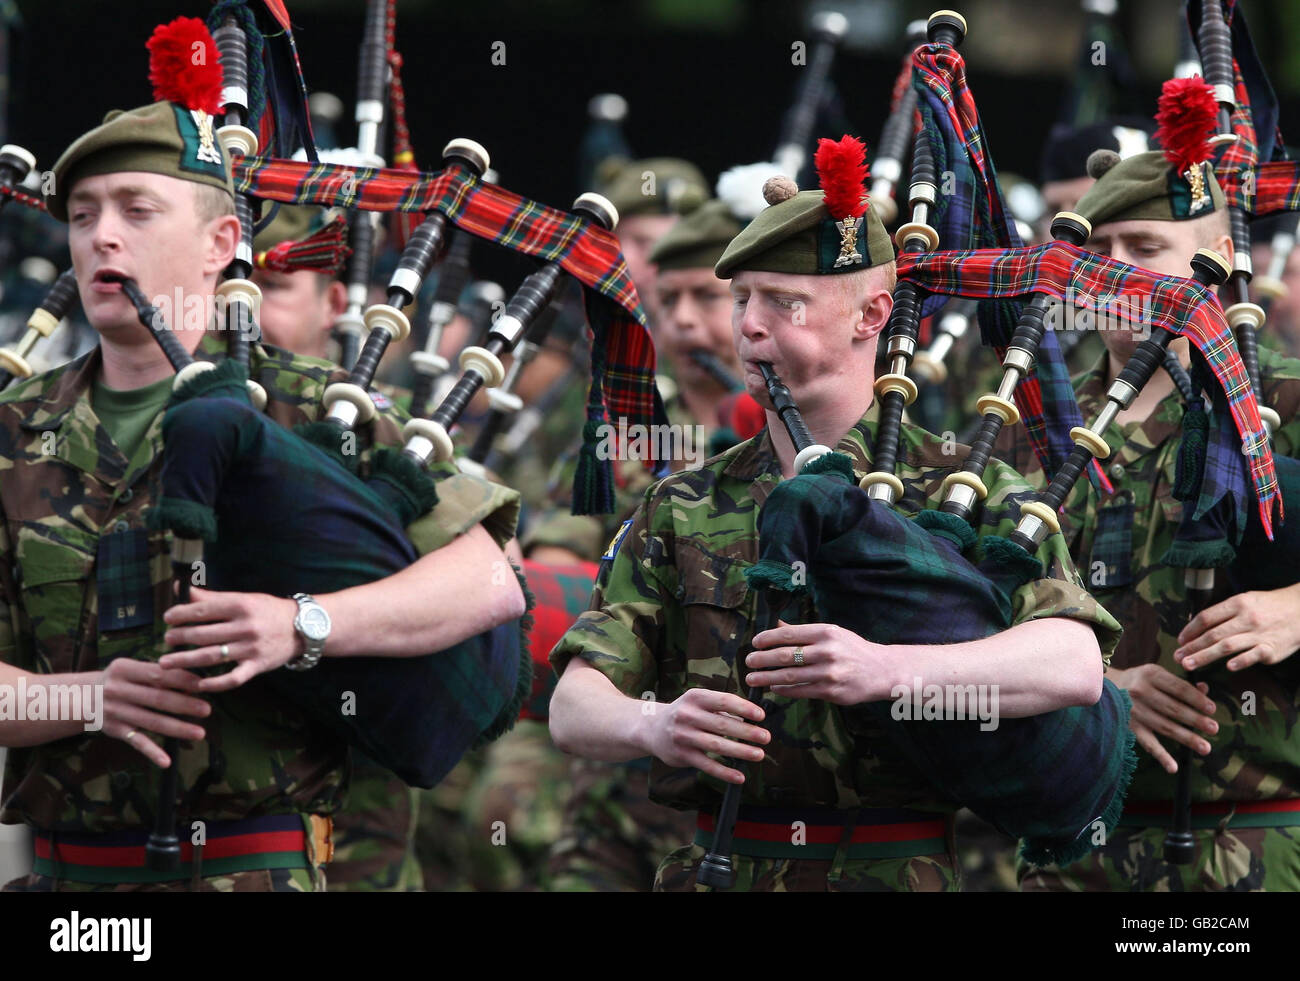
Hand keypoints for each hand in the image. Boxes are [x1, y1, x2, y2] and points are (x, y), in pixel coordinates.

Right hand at [99, 658, 209, 767]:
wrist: (81, 697)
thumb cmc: (119, 680)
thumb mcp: (131, 669)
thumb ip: (157, 673)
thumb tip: (193, 681)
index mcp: (124, 669)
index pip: (158, 674)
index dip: (182, 679)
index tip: (203, 685)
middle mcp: (117, 690)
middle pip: (157, 698)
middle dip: (184, 705)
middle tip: (207, 710)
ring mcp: (115, 711)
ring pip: (151, 722)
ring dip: (177, 728)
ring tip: (200, 733)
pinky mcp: (114, 730)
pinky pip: (136, 742)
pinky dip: (151, 752)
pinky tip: (166, 761)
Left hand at [159, 586, 300, 692]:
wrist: (303, 627)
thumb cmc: (267, 611)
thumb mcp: (243, 599)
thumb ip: (211, 597)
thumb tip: (180, 587)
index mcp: (241, 605)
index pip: (204, 610)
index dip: (181, 614)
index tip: (167, 618)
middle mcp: (246, 626)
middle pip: (204, 634)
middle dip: (180, 637)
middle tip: (166, 640)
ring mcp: (252, 648)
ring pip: (212, 656)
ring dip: (185, 660)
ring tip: (166, 662)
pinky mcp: (258, 666)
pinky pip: (233, 678)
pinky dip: (215, 683)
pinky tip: (198, 685)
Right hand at [644, 687, 768, 784]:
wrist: (652, 728)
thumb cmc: (686, 713)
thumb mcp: (699, 703)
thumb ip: (722, 709)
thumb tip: (752, 720)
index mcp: (695, 697)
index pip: (723, 700)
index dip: (744, 708)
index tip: (761, 715)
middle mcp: (687, 715)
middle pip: (722, 724)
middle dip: (747, 732)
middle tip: (766, 737)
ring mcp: (683, 736)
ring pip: (716, 745)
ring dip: (740, 751)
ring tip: (759, 754)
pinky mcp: (682, 755)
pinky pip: (707, 765)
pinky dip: (724, 772)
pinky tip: (740, 776)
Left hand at [746, 621, 894, 704]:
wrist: (882, 671)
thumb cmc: (852, 649)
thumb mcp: (832, 633)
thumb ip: (804, 632)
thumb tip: (777, 625)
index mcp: (825, 632)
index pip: (788, 634)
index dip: (767, 639)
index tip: (754, 643)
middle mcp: (827, 651)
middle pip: (785, 656)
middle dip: (762, 659)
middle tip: (748, 662)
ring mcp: (829, 673)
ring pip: (789, 676)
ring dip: (766, 678)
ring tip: (753, 678)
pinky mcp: (831, 691)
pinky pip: (801, 691)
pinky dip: (784, 690)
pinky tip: (774, 688)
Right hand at [1105, 663, 1216, 772]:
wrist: (1102, 686)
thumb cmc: (1139, 680)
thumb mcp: (1157, 674)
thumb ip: (1180, 682)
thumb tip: (1205, 690)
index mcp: (1150, 674)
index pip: (1179, 688)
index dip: (1197, 699)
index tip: (1213, 709)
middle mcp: (1139, 691)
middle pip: (1173, 708)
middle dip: (1195, 720)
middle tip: (1214, 728)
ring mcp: (1133, 711)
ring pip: (1164, 727)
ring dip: (1186, 738)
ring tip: (1205, 747)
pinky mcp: (1129, 726)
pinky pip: (1147, 742)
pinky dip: (1160, 756)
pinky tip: (1173, 767)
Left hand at [1175, 585, 1299, 671]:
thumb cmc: (1269, 606)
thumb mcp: (1246, 600)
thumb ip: (1223, 612)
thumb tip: (1195, 623)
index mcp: (1237, 603)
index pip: (1207, 617)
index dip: (1190, 630)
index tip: (1180, 640)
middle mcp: (1247, 618)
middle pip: (1213, 634)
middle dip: (1192, 647)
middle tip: (1177, 657)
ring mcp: (1259, 634)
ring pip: (1227, 646)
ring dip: (1205, 656)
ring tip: (1189, 664)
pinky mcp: (1272, 648)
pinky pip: (1254, 655)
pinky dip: (1241, 661)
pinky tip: (1228, 667)